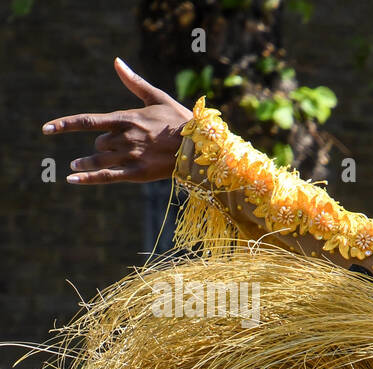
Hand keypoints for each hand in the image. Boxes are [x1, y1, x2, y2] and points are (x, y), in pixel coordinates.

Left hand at [43, 58, 191, 184]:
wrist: (202, 146)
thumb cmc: (182, 120)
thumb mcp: (158, 98)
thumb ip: (134, 83)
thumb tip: (117, 62)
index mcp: (126, 118)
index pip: (87, 121)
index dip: (65, 125)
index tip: (47, 129)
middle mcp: (124, 137)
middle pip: (99, 144)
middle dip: (100, 146)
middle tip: (110, 149)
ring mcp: (130, 156)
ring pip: (99, 159)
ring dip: (85, 162)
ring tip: (75, 165)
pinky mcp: (138, 173)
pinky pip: (106, 176)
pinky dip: (88, 178)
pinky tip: (72, 180)